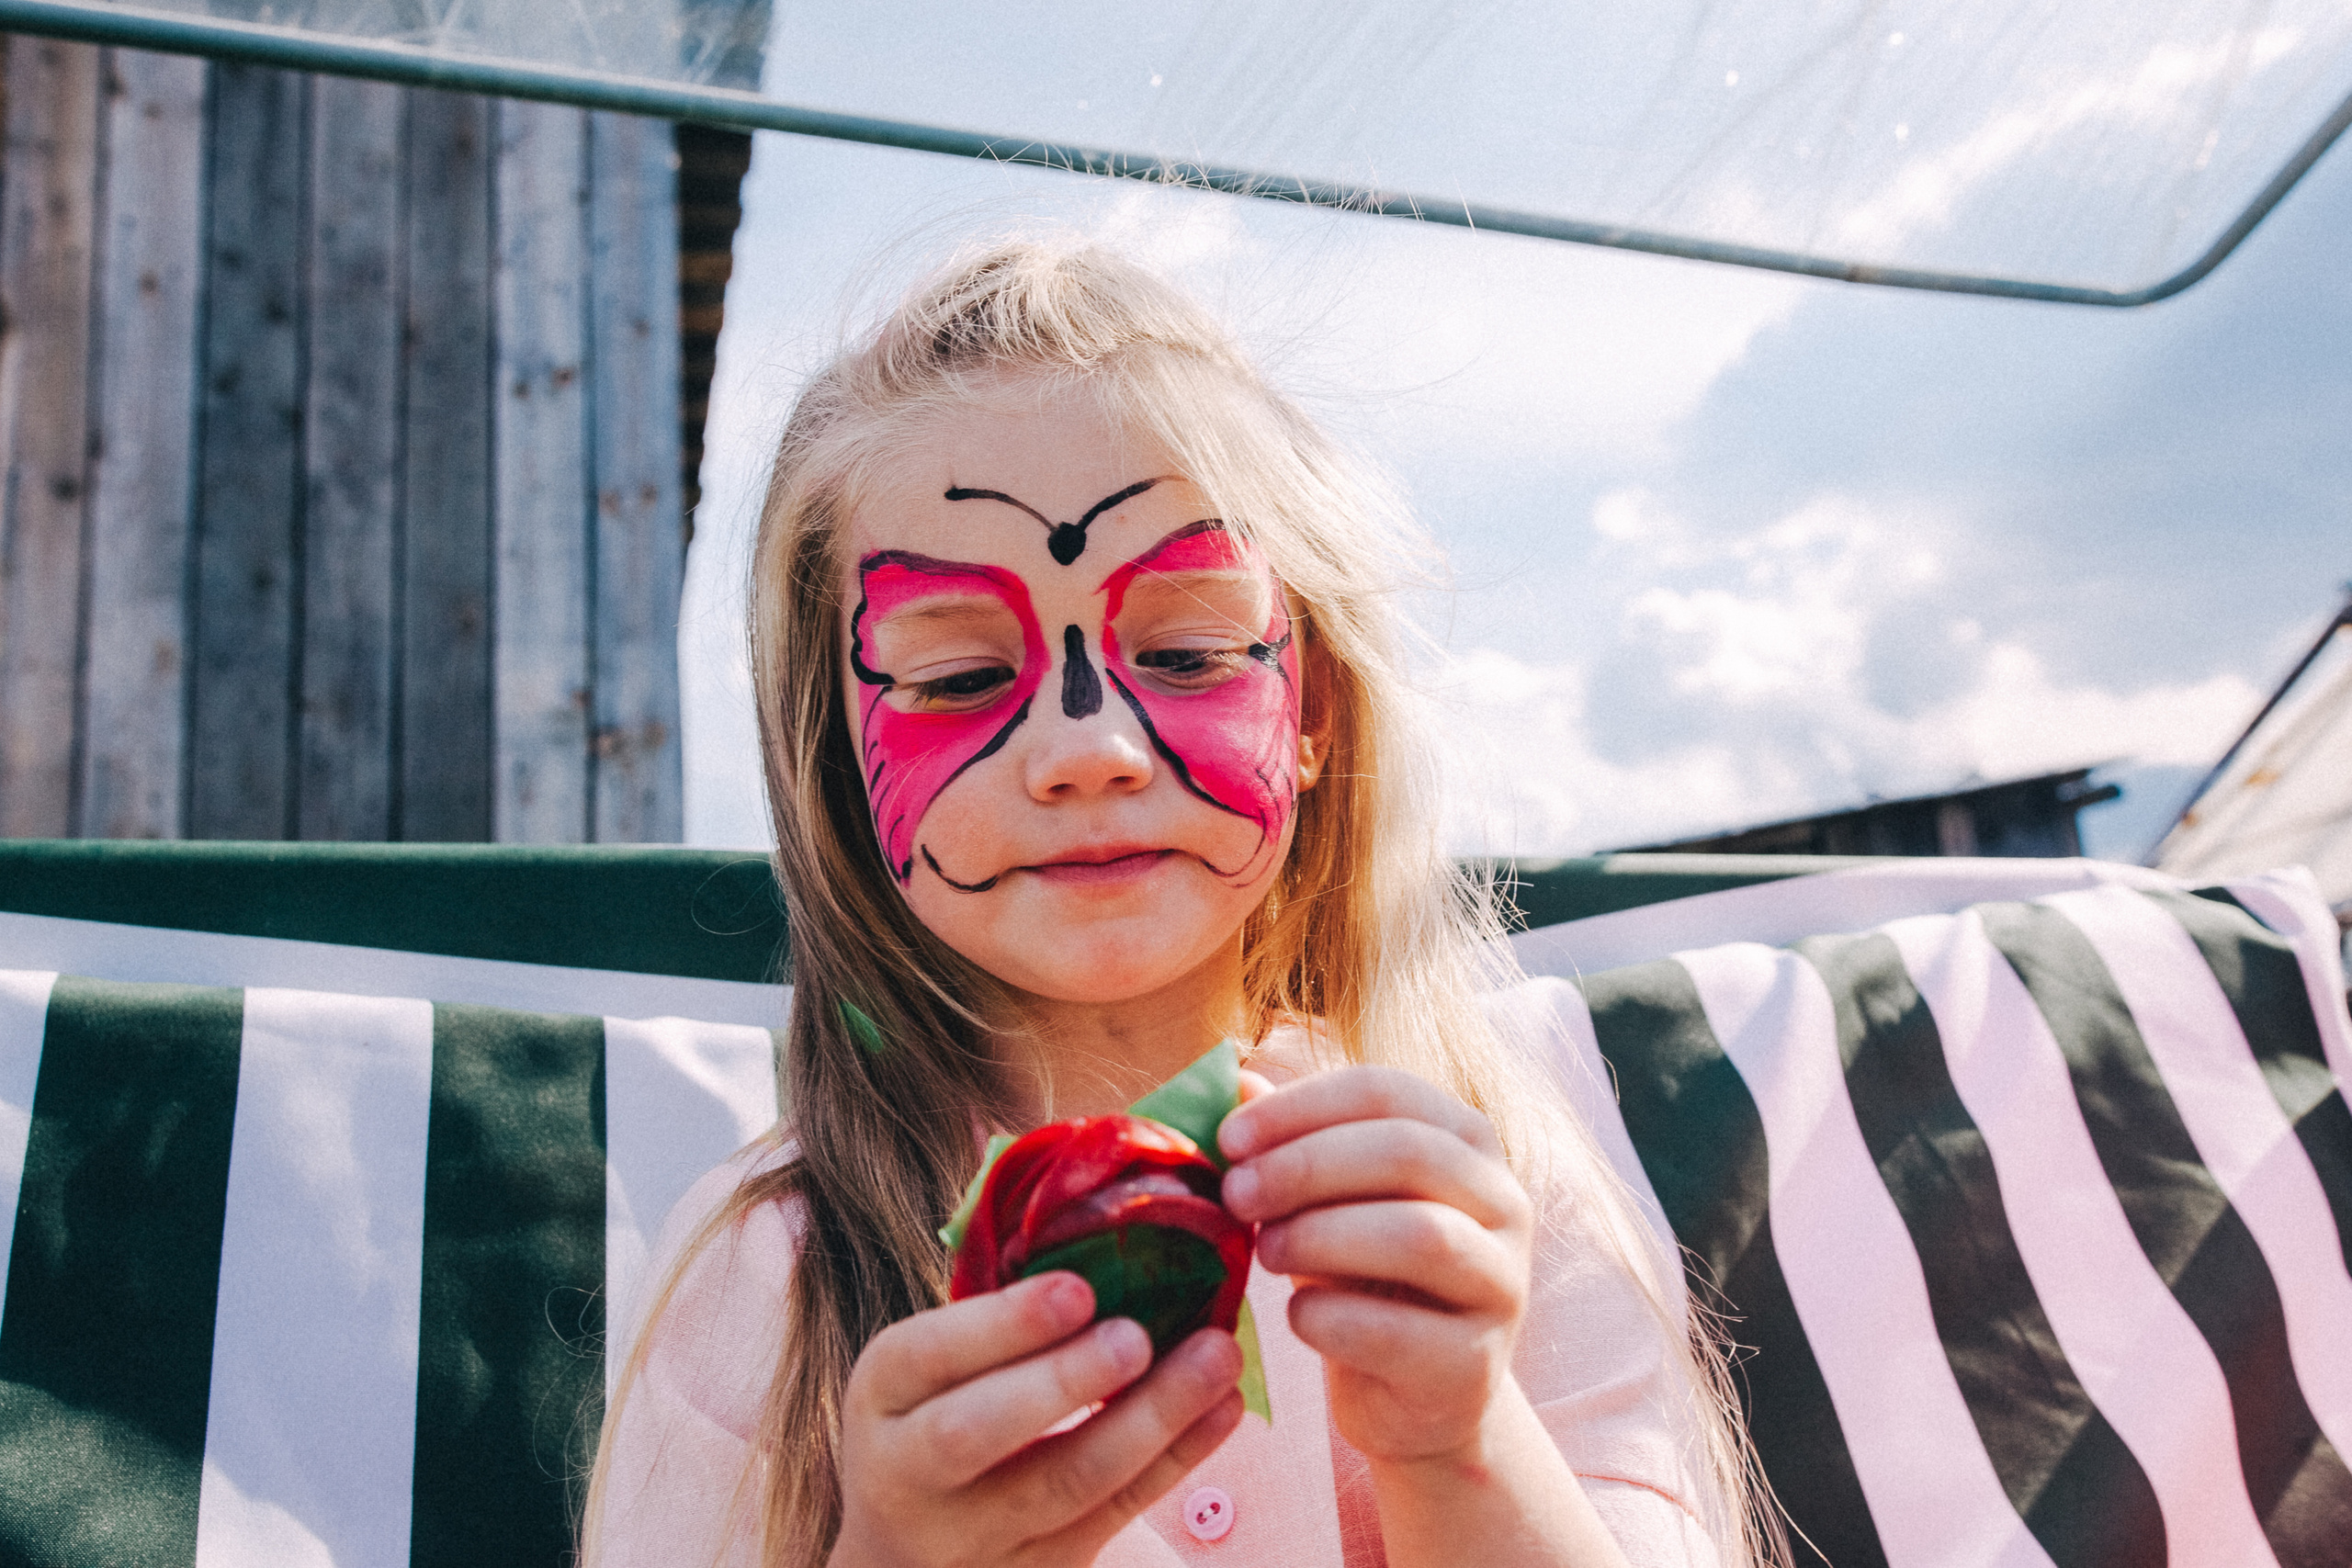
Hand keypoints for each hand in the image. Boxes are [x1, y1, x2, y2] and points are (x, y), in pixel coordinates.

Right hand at [828, 1271, 1244, 1567]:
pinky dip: (1174, 1461)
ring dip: (1149, 1421)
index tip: (1078, 1287)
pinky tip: (1222, 1409)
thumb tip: (1091, 1199)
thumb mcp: (929, 1366)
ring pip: (1061, 1485)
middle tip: (1136, 1336)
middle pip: (974, 1434)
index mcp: (882, 1395)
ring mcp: (972, 1535)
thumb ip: (992, 1309)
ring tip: (1216, 1356)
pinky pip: (1113, 1516)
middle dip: (1059, 1383)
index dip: (1002, 1324)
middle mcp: (908, 1471)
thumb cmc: (937, 1415)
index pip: (926, 1355)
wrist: (908, 1556)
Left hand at [1217, 1066, 1533, 1465]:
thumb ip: (1290, 1141)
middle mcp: (1504, 1203)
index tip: (1228, 1138)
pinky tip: (1298, 1317)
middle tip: (1235, 1194)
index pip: (1386, 1091)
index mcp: (1467, 1142)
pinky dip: (1329, 1318)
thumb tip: (1233, 1079)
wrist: (1410, 1401)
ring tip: (1261, 1251)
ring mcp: (1502, 1285)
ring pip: (1421, 1236)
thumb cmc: (1362, 1279)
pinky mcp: (1475, 1366)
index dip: (1300, 1106)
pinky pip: (1397, 1332)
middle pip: (1408, 1152)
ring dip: (1321, 1236)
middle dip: (1305, 1165)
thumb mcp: (1324, 1202)